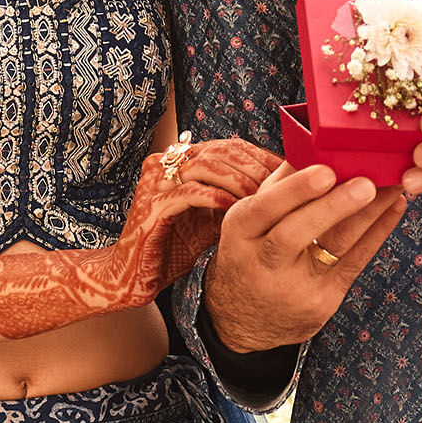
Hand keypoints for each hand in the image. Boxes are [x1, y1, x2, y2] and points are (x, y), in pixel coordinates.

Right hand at [0, 136, 275, 341]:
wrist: (130, 276)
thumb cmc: (172, 248)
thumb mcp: (210, 218)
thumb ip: (236, 199)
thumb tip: (283, 191)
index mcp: (180, 162)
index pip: (230, 146)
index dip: (262, 157)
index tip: (292, 174)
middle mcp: (165, 164)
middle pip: (222, 151)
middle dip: (257, 167)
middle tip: (286, 185)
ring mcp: (156, 182)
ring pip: (208, 165)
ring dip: (240, 180)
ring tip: (265, 198)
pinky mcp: (150, 205)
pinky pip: (189, 192)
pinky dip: (216, 198)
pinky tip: (238, 210)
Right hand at [201, 162, 407, 356]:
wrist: (246, 323)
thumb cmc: (252, 256)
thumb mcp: (248, 224)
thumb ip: (278, 187)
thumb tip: (312, 145)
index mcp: (240, 233)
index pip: (264, 208)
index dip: (295, 190)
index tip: (326, 170)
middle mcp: (262, 262)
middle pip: (295, 233)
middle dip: (334, 206)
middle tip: (367, 182)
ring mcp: (294, 287)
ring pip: (334, 247)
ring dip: (369, 214)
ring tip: (392, 186)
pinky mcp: (322, 302)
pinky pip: (355, 264)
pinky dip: (378, 234)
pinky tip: (394, 209)